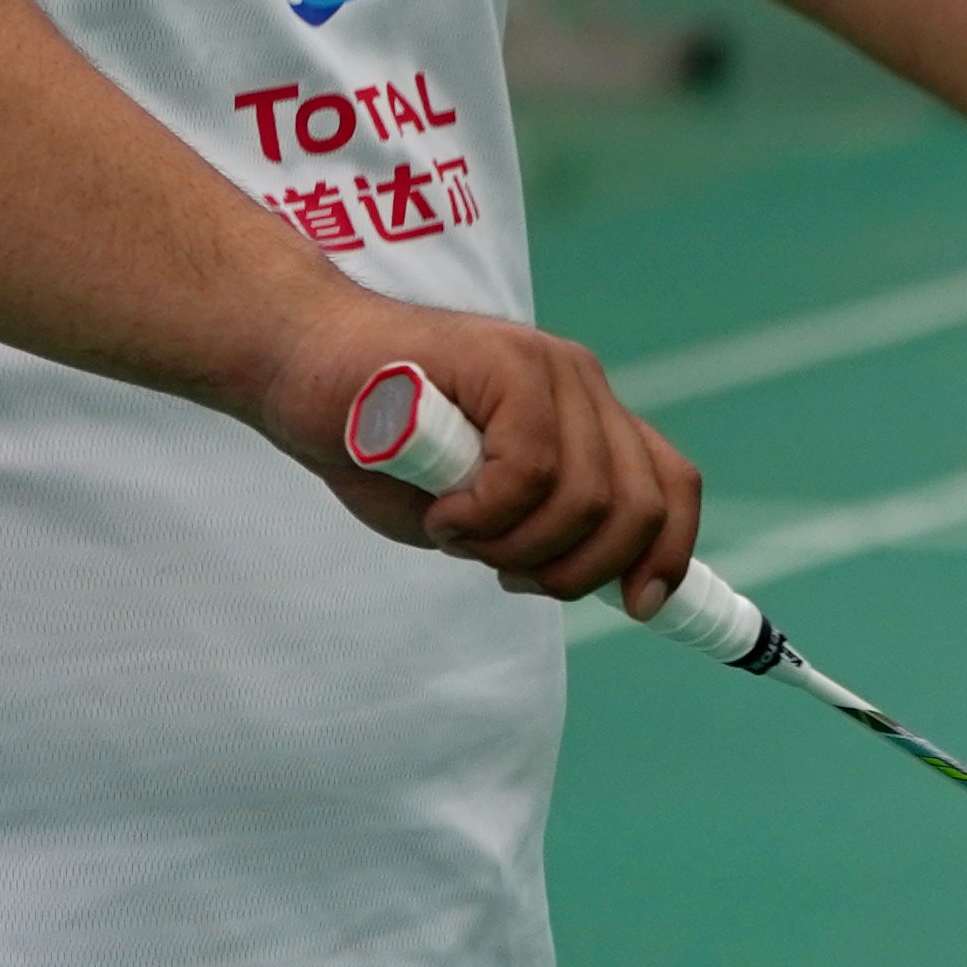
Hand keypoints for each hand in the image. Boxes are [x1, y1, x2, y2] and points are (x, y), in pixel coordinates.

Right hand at [254, 300, 703, 614]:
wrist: (296, 361)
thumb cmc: (375, 441)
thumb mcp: (471, 508)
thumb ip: (532, 533)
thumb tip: (592, 579)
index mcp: (583, 418)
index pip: (668, 485)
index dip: (670, 553)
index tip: (639, 606)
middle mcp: (580, 384)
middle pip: (637, 506)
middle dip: (576, 570)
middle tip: (503, 573)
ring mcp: (546, 367)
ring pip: (585, 499)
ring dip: (515, 546)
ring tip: (455, 529)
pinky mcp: (504, 361)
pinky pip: (529, 472)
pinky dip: (482, 516)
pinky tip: (440, 509)